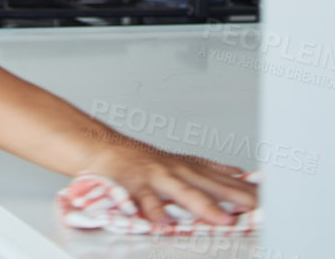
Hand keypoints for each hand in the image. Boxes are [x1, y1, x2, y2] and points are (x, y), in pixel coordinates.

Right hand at [84, 140, 258, 227]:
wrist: (103, 149)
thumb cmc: (143, 161)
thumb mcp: (182, 162)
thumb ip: (210, 171)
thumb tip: (241, 175)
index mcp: (190, 168)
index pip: (226, 181)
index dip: (248, 193)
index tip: (270, 204)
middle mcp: (177, 171)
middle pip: (211, 186)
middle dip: (235, 199)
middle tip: (256, 211)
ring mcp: (157, 177)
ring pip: (183, 192)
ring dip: (204, 206)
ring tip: (221, 220)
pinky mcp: (135, 185)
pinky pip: (146, 201)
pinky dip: (155, 212)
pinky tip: (164, 224)